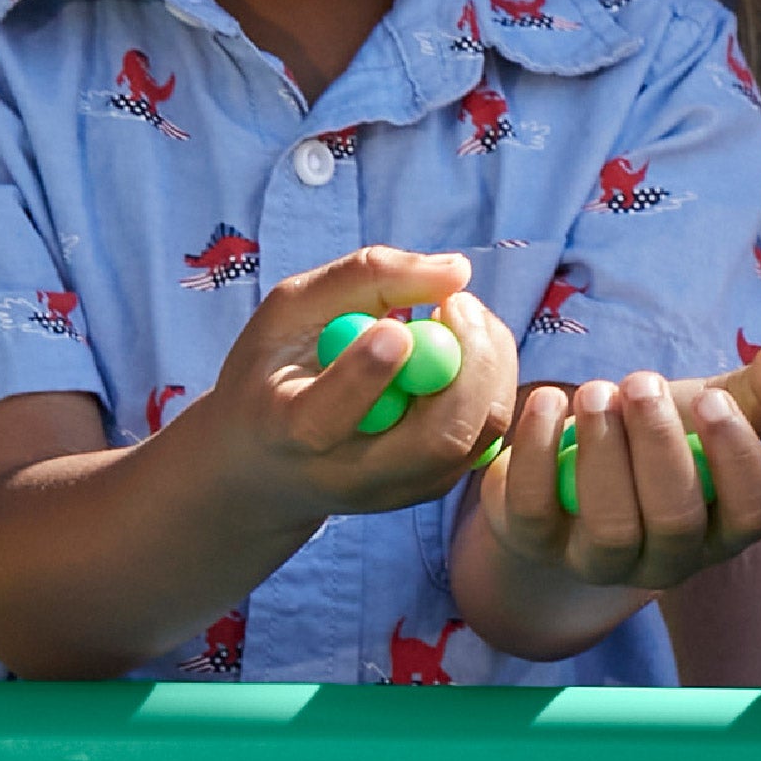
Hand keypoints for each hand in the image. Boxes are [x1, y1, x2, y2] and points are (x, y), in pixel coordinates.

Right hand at [184, 247, 520, 538]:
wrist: (270, 464)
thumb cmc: (276, 369)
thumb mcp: (292, 310)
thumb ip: (364, 277)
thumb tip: (458, 270)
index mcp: (288, 432)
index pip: (329, 418)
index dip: (367, 373)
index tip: (397, 326)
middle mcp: (350, 476)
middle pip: (437, 440)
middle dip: (468, 362)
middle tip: (457, 302)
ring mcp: (399, 490)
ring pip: (477, 434)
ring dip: (487, 362)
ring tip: (454, 317)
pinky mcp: (434, 487)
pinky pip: (489, 432)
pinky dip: (489, 380)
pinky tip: (458, 351)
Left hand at [471, 347, 760, 603]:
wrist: (569, 475)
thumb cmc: (655, 442)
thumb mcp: (705, 413)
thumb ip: (754, 392)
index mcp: (722, 527)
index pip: (750, 512)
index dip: (736, 459)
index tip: (711, 400)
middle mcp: (667, 559)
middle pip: (675, 520)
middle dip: (659, 445)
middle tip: (641, 382)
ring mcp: (598, 561)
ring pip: (610, 527)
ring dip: (604, 450)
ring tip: (597, 391)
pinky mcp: (534, 544)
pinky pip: (533, 511)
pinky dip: (537, 450)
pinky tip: (548, 401)